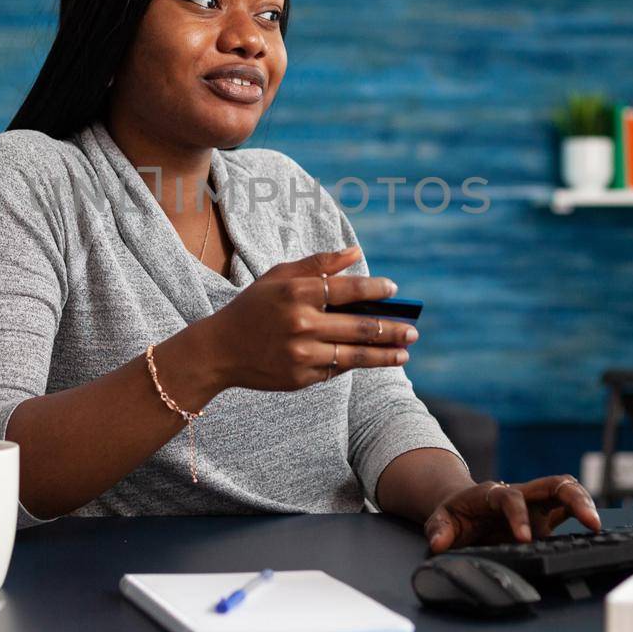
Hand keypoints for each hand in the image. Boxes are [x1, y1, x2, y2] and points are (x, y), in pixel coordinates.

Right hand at [194, 246, 418, 391]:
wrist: (220, 349)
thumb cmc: (254, 307)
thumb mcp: (279, 276)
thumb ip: (319, 264)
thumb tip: (356, 253)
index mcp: (296, 292)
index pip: (349, 289)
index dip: (376, 290)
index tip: (393, 290)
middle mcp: (301, 323)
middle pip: (360, 326)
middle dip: (392, 329)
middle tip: (413, 330)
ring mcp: (301, 354)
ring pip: (355, 355)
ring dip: (385, 354)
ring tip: (404, 352)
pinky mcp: (300, 378)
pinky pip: (336, 370)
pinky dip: (355, 363)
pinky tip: (372, 359)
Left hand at [423, 475, 601, 553]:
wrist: (464, 509)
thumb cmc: (455, 516)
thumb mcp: (440, 521)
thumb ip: (439, 530)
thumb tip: (439, 543)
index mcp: (493, 494)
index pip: (510, 497)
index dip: (518, 515)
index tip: (524, 539)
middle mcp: (521, 494)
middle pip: (553, 483)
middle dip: (574, 497)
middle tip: (590, 521)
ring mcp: (536, 505)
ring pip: (567, 492)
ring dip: (585, 504)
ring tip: (597, 527)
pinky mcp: (545, 517)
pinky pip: (569, 510)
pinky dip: (583, 517)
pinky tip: (596, 535)